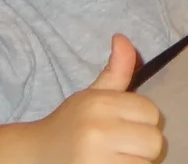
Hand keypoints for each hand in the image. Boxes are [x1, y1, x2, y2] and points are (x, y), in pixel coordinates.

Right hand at [27, 36, 163, 162]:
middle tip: (121, 147)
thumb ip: (115, 71)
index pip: (151, 112)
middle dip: (142, 146)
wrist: (34, 157)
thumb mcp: (91, 96)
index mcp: (98, 104)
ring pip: (145, 163)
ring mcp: (95, 160)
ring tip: (114, 158)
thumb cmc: (69, 126)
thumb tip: (123, 37)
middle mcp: (97, 131)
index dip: (141, 122)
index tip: (122, 127)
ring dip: (135, 162)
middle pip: (153, 141)